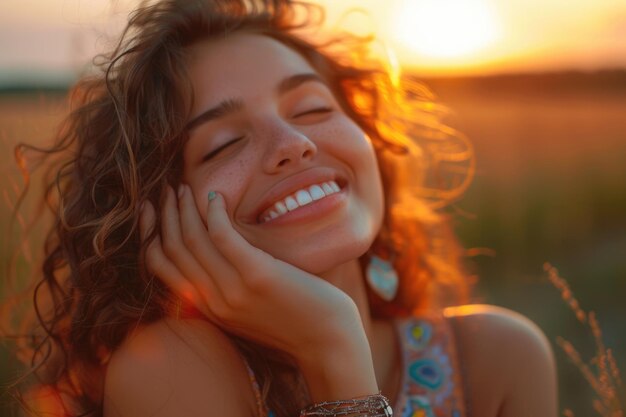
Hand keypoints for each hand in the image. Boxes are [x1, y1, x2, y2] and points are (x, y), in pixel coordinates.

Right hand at [139, 185, 367, 364]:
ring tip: (184, 188)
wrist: (327, 342)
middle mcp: (212, 301)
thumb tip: (214, 261)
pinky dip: (214, 212)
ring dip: (184, 208)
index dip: (151, 234)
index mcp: (207, 308)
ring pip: (192, 240)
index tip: (153, 211)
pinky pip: (223, 236)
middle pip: (172, 249)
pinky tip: (217, 197)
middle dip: (164, 215)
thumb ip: (225, 291)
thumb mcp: (247, 311)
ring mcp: (233, 290)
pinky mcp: (256, 275)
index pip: (161, 267)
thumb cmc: (295, 321)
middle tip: (166, 190)